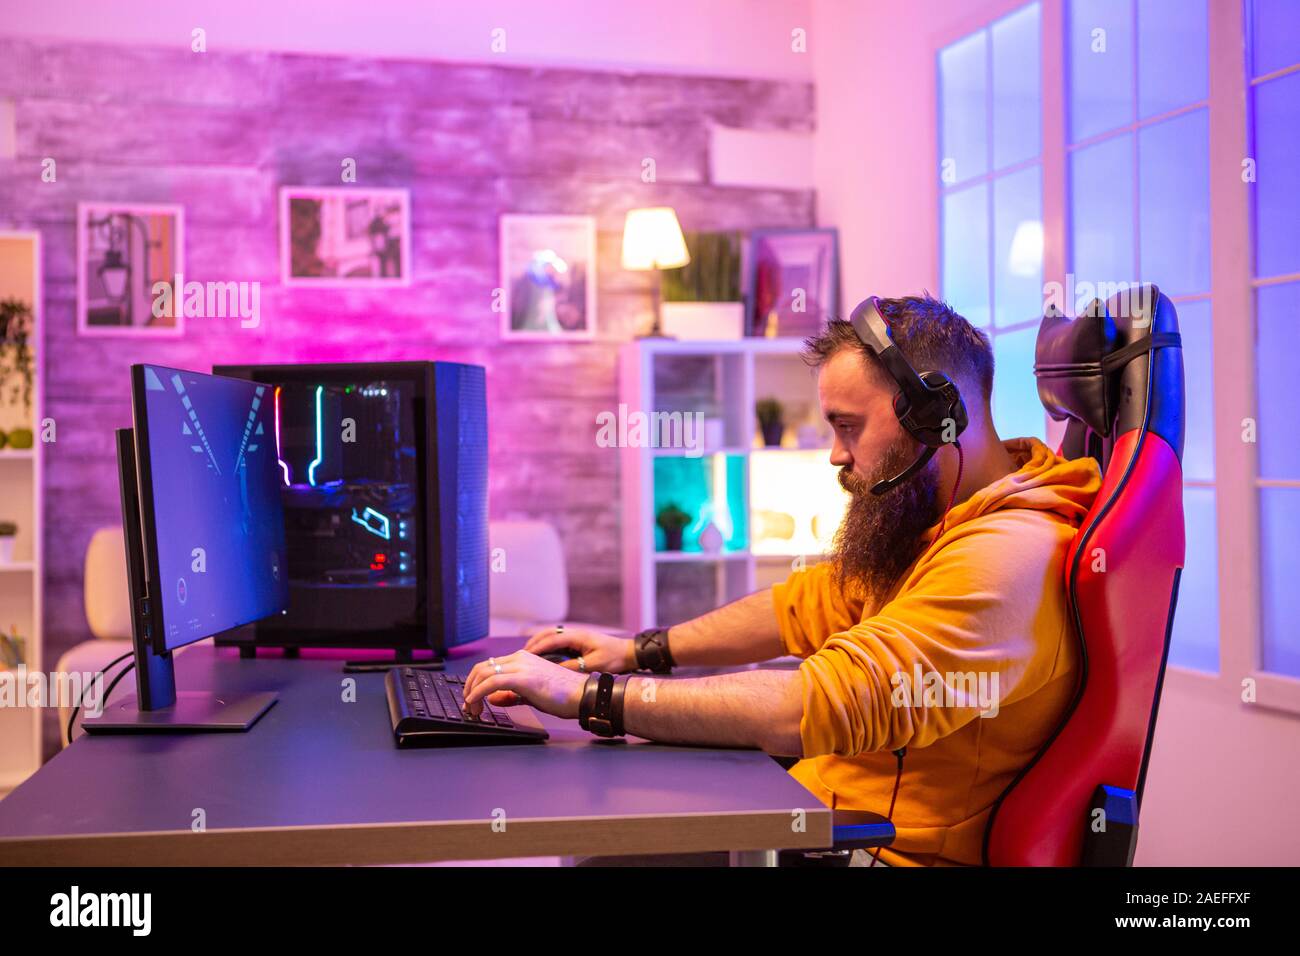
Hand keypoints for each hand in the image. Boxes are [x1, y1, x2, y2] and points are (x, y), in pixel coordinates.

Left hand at [462, 650, 586, 719]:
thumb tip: (493, 698)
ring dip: (471, 692)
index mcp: (523, 658)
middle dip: (469, 686)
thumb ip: (511, 695)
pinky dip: (478, 693)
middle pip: (482, 667)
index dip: (476, 682)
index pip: (490, 665)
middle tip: (468, 705)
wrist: (582, 695)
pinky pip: (492, 682)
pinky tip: (475, 703)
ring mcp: (521, 666)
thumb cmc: (563, 695)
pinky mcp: (523, 678)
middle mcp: (520, 658)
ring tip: (472, 708)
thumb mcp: (531, 694)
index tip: (472, 698)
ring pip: (484, 673)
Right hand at [523, 625, 637, 673]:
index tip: (526, 655)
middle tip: (521, 654)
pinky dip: (546, 645)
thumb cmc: (613, 658)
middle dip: (534, 643)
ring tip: (527, 654)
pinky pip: (557, 640)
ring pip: (551, 635)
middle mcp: (574, 633)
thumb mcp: (594, 665)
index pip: (552, 639)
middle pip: (548, 633)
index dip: (538, 647)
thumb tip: (555, 670)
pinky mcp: (577, 641)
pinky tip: (541, 655)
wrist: (628, 652)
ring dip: (538, 643)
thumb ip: (574, 667)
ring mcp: (575, 636)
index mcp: (577, 636)